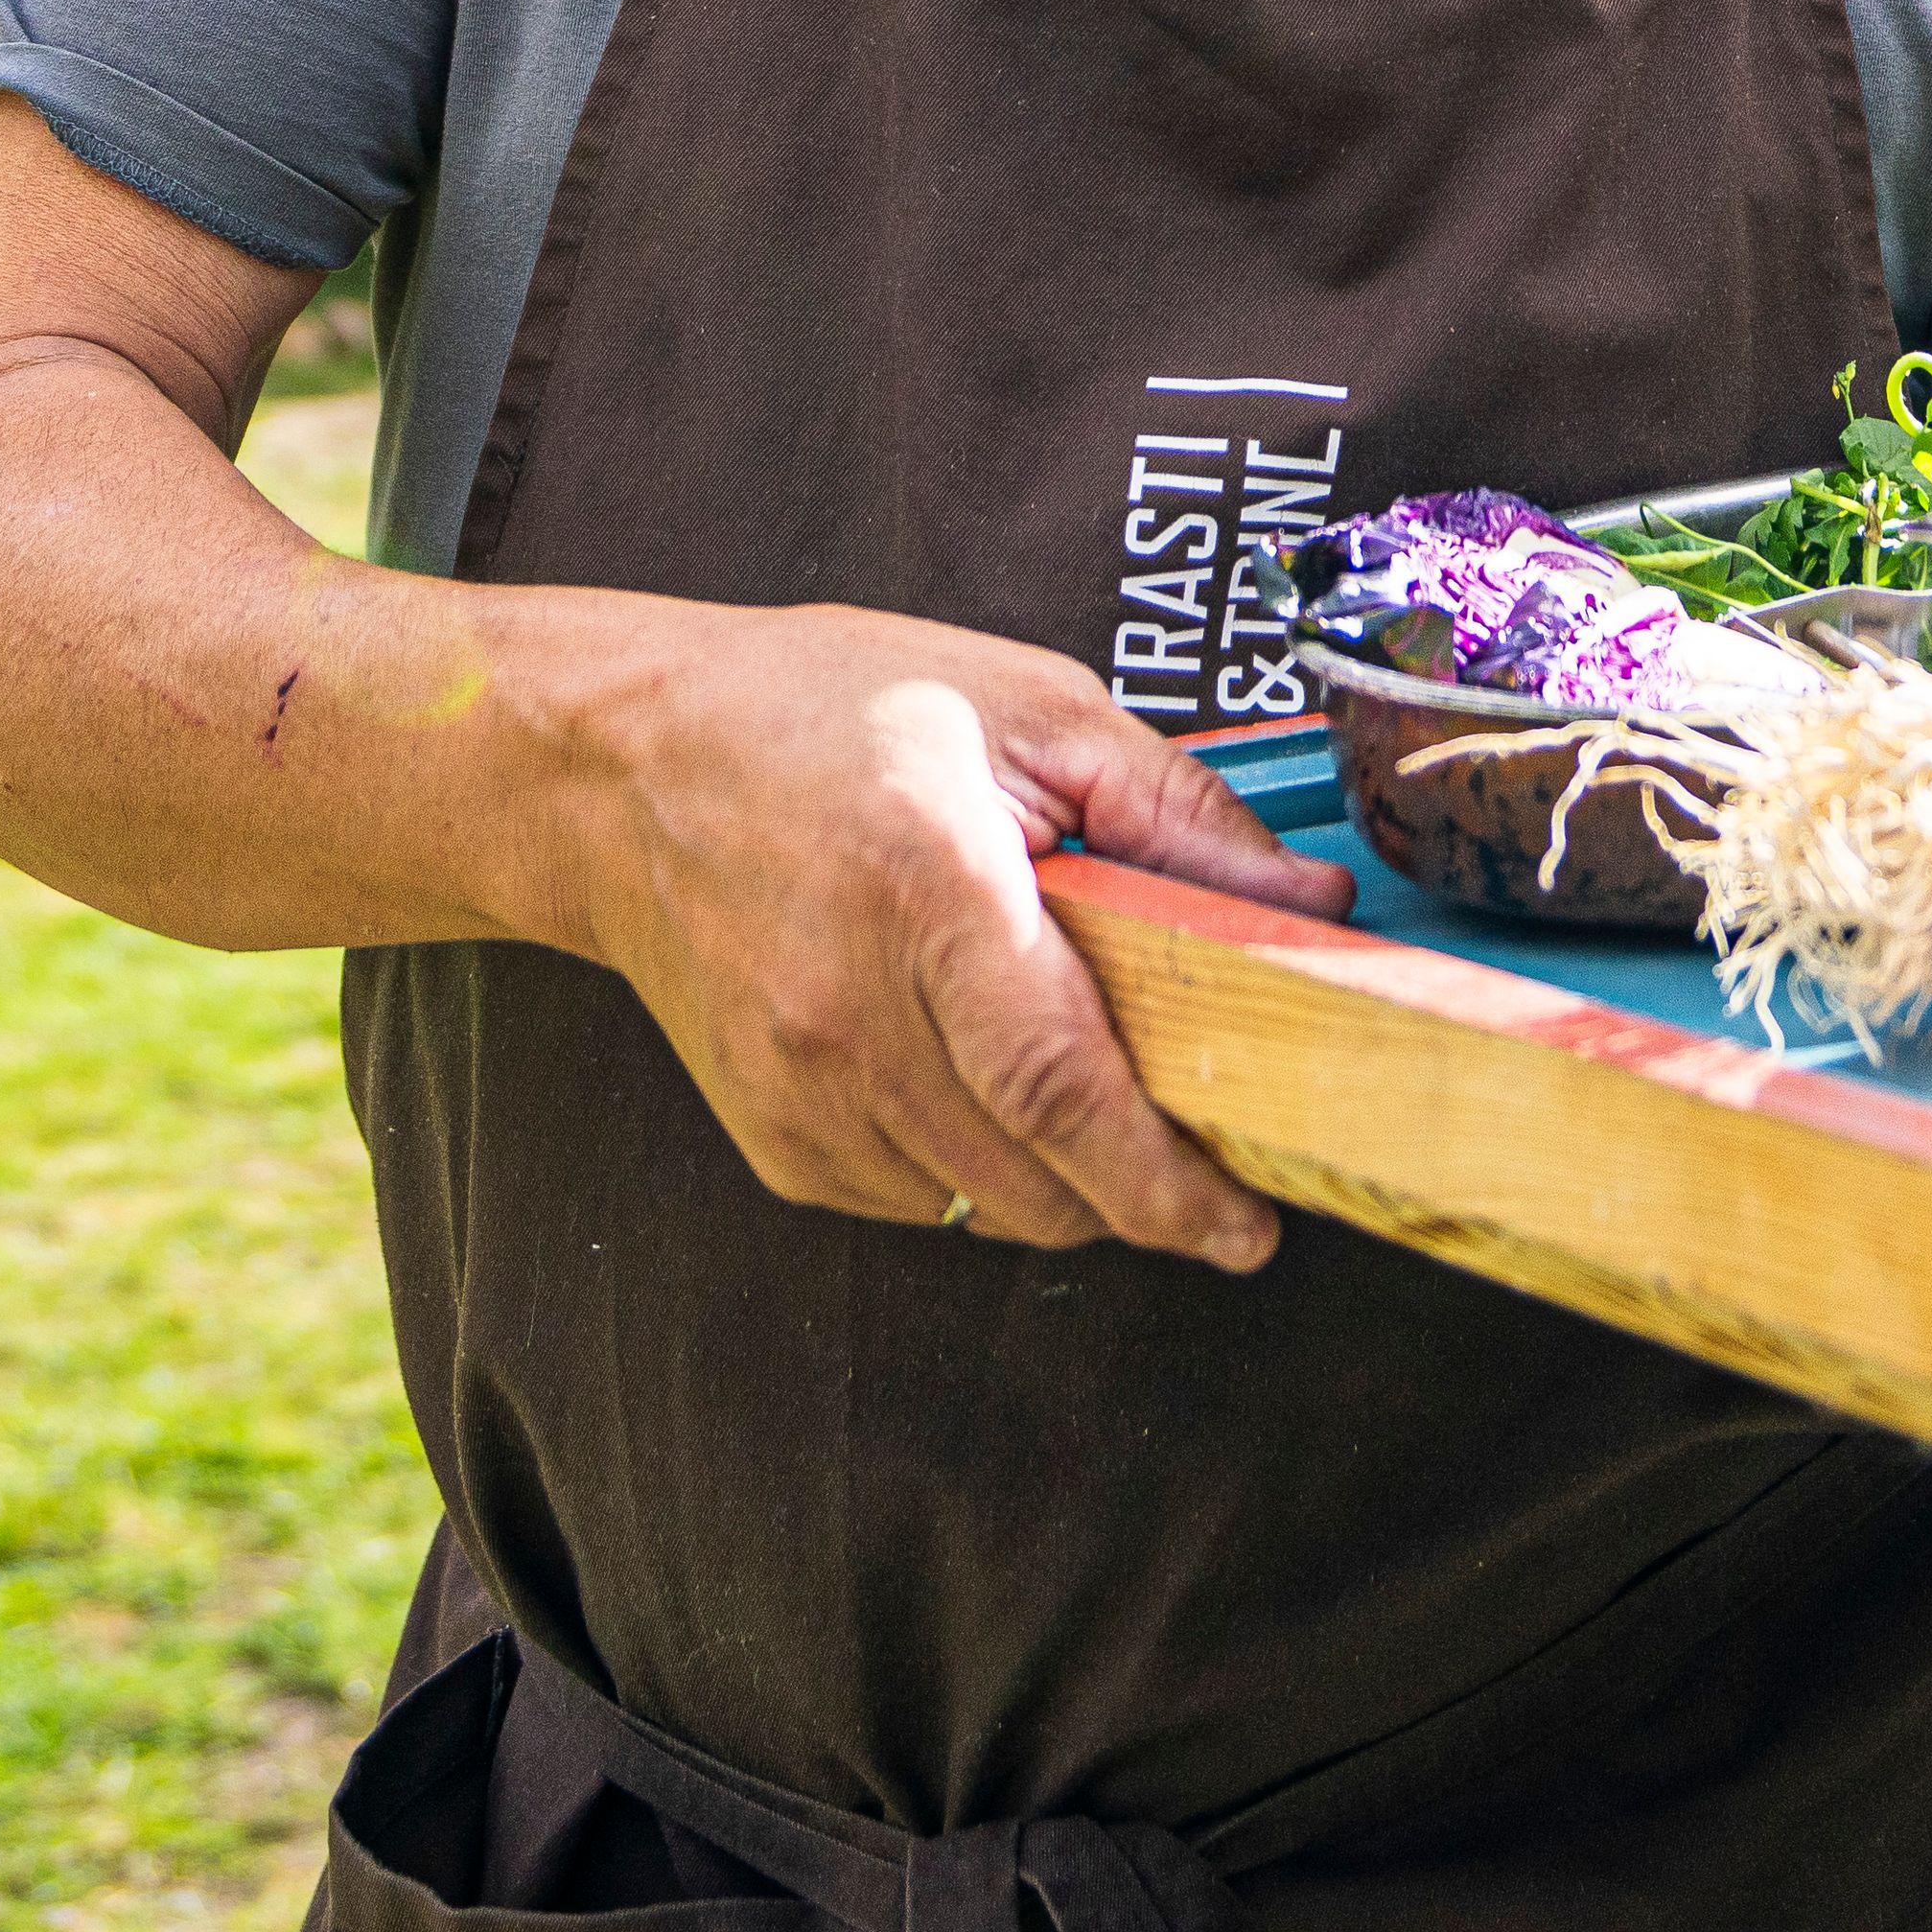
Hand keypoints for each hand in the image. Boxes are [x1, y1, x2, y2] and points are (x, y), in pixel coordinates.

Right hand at [527, 600, 1349, 1268]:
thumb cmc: (824, 716)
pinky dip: (977, 1170)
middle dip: (1142, 1196)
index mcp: (927, 888)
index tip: (1244, 1225)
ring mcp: (798, 1087)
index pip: (1060, 1084)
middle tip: (1207, 1158)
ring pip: (982, 1208)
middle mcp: (850, 1009)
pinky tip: (979, 1080)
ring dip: (1063, 1184)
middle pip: (1035, 1178)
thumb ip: (1176, 813)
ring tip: (1085, 1093)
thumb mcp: (1026, 707)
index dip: (1164, 1180)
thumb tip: (1308, 909)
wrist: (622, 772)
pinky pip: (915, 1200)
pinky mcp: (769, 1136)